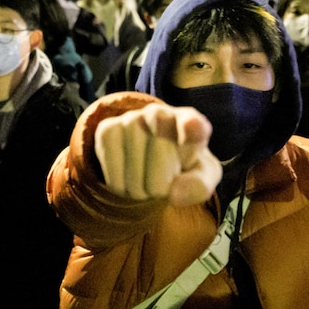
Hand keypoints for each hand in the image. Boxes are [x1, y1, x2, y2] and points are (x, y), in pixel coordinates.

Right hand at [94, 103, 221, 206]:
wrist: (150, 158)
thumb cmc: (182, 166)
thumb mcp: (200, 177)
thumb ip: (199, 186)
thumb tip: (175, 194)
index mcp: (192, 123)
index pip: (193, 125)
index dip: (192, 127)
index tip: (192, 126)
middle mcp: (160, 113)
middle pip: (160, 160)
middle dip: (162, 184)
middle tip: (164, 181)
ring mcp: (131, 119)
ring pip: (135, 172)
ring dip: (141, 189)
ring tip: (146, 177)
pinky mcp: (107, 130)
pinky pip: (113, 174)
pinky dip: (121, 187)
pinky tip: (128, 175)